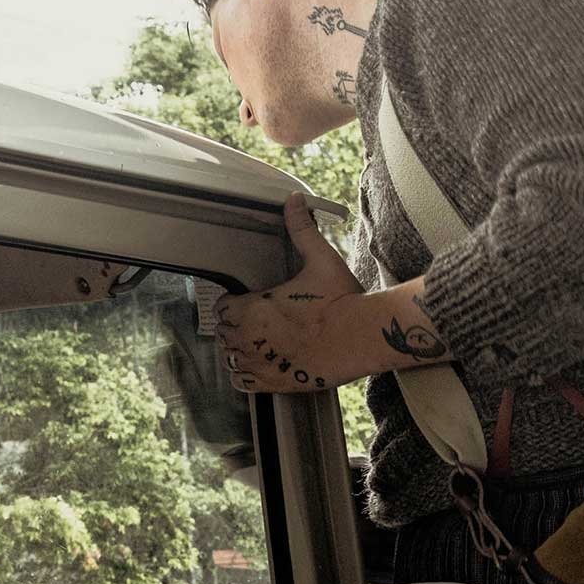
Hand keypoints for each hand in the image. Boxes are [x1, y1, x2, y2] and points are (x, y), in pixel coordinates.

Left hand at [216, 194, 365, 393]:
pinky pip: (244, 383)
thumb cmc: (341, 300)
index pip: (222, 308)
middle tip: (254, 323)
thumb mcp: (320, 259)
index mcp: (254, 307)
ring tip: (256, 345)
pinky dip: (246, 376)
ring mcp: (261, 363)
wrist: (361, 337)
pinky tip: (258, 367)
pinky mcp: (275, 383)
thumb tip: (294, 200)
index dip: (233, 305)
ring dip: (239, 352)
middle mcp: (251, 338)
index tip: (246, 304)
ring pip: (231, 359)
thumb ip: (301, 230)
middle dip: (235, 328)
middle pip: (224, 334)